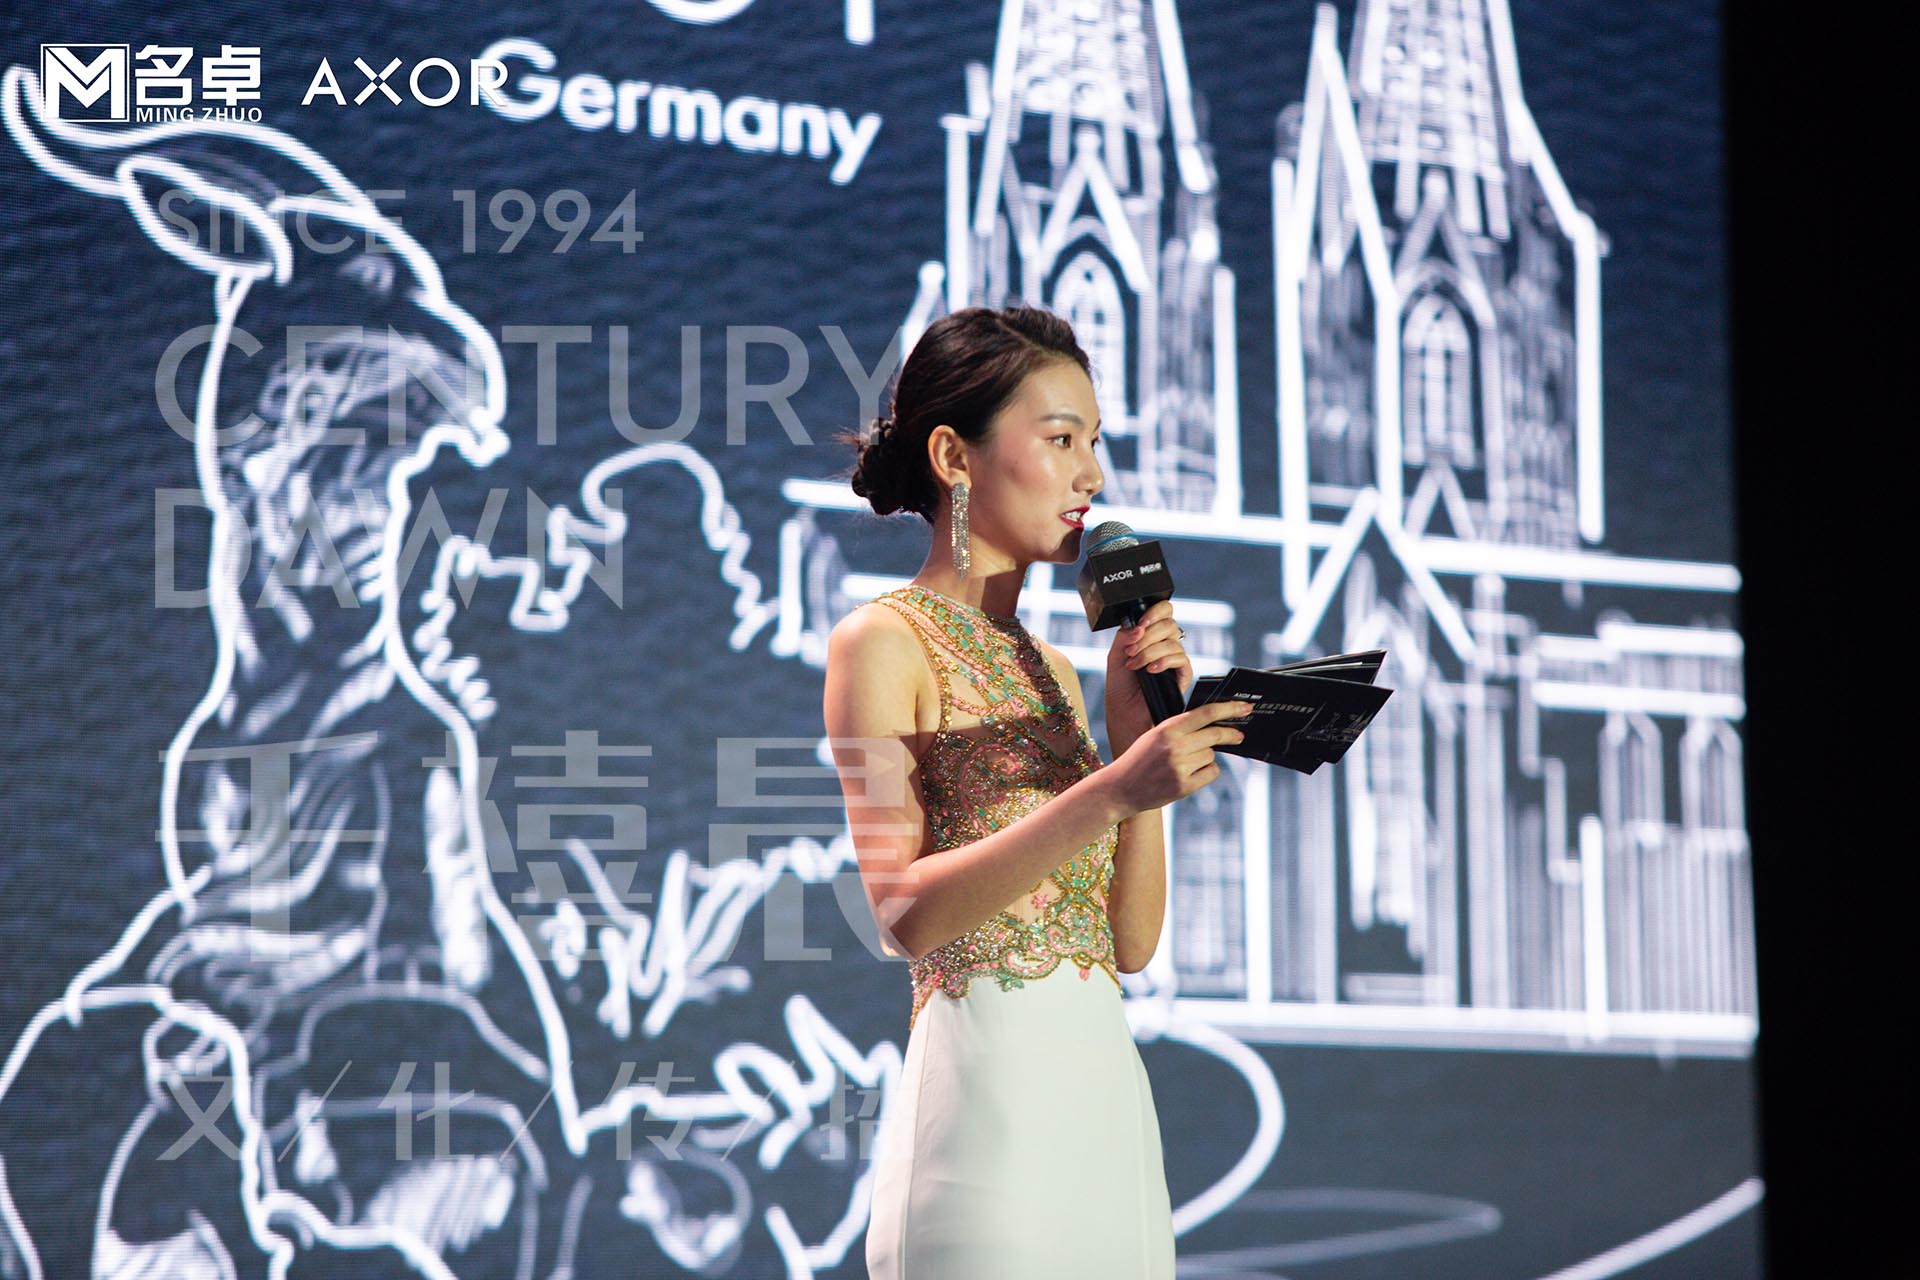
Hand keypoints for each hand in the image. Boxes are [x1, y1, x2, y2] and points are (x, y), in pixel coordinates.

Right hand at [1099, 700, 1250, 814]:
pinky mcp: (1184, 787)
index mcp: (1167, 729)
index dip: (1229, 708)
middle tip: (1239, 735)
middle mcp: (1175, 747)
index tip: (1245, 707)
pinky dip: (1206, 772)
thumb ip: (1180, 728)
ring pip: (1211, 755)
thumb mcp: (1155, 735)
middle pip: (1215, 735)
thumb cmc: (1139, 759)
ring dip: (1206, 756)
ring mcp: (1180, 768)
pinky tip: (1189, 774)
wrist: (1120, 788)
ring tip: (1185, 762)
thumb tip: (1213, 723)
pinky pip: (1210, 772)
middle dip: (1230, 734)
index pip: (1205, 713)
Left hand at [1104, 599, 1193, 754]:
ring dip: (1149, 652)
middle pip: (1169, 624)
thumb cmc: (1120, 685)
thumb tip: (1139, 627)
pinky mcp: (1183, 673)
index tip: (1140, 623)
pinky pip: (1181, 659)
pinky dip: (1163, 662)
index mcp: (1151, 633)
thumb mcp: (1116, 654)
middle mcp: (1165, 643)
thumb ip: (1125, 635)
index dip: (1154, 612)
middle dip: (1147, 636)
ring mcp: (1175, 658)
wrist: (1124, 711)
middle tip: (1130, 651)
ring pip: (1172, 642)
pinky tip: (1150, 670)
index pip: (1163, 610)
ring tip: (1134, 665)